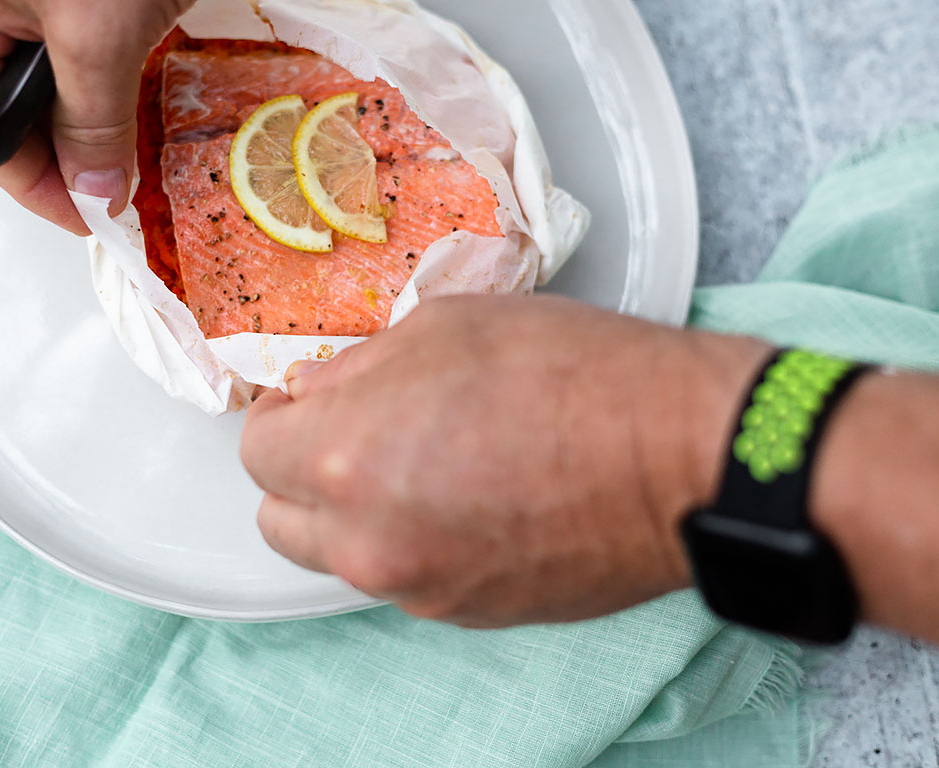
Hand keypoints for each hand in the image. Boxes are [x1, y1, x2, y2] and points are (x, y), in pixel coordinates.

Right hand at [0, 0, 221, 232]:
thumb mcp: (104, 30)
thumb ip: (94, 120)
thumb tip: (94, 186)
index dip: (35, 186)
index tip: (88, 218)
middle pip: (8, 97)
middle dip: (65, 148)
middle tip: (119, 186)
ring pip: (43, 63)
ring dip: (92, 105)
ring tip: (138, 137)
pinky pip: (72, 24)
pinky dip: (106, 60)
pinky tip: (141, 77)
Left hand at [241, 295, 768, 627]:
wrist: (680, 455)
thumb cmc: (574, 374)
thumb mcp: (445, 327)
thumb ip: (357, 367)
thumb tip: (316, 391)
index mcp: (344, 461)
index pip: (258, 451)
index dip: (282, 414)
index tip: (313, 396)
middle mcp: (367, 543)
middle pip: (282, 518)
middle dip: (305, 471)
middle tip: (358, 427)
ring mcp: (418, 587)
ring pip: (344, 553)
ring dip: (359, 510)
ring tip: (427, 459)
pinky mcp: (467, 612)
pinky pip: (408, 575)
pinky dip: (416, 539)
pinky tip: (473, 495)